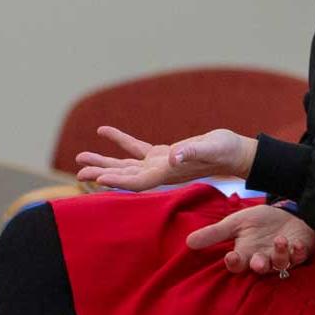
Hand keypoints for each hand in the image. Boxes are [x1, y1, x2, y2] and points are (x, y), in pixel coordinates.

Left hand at [75, 127, 253, 190]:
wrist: (235, 152)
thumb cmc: (225, 151)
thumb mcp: (210, 148)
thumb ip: (192, 152)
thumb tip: (174, 156)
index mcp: (168, 174)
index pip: (137, 182)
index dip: (116, 182)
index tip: (96, 179)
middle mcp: (160, 173)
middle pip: (124, 177)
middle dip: (101, 174)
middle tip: (79, 173)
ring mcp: (159, 164)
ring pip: (125, 165)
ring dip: (104, 162)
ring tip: (80, 158)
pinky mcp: (162, 154)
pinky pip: (135, 148)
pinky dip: (119, 140)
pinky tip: (103, 131)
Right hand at [185, 204, 314, 275]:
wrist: (286, 214)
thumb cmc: (260, 222)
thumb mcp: (236, 223)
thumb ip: (214, 234)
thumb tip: (188, 241)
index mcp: (247, 254)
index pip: (238, 264)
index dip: (235, 263)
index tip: (231, 256)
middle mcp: (264, 258)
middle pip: (260, 268)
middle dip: (259, 265)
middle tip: (257, 261)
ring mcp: (283, 257)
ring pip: (281, 264)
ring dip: (280, 254)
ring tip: (279, 241)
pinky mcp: (300, 251)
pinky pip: (300, 256)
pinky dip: (299, 251)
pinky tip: (297, 244)